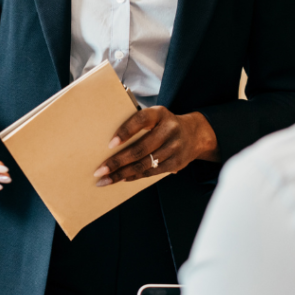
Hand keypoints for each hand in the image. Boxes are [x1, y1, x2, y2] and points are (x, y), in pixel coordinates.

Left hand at [93, 107, 218, 185]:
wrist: (195, 134)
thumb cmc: (164, 124)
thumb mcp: (155, 116)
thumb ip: (137, 124)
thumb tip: (110, 143)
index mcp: (160, 114)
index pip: (141, 120)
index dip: (125, 131)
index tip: (110, 144)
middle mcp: (169, 130)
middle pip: (141, 148)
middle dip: (118, 162)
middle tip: (99, 171)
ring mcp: (174, 148)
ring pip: (145, 164)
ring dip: (123, 174)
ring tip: (106, 179)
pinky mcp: (176, 163)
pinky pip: (151, 172)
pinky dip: (134, 176)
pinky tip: (122, 179)